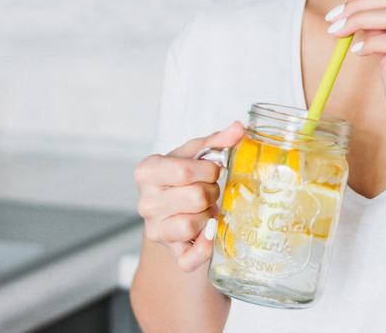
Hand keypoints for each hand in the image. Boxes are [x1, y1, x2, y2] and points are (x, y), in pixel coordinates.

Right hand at [134, 121, 243, 270]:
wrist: (174, 210)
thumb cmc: (185, 178)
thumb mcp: (195, 154)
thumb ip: (216, 140)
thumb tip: (240, 128)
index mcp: (148, 172)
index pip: (184, 172)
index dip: (209, 171)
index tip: (213, 170)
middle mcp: (146, 203)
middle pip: (195, 198)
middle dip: (212, 192)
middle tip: (211, 191)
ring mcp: (156, 230)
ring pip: (193, 224)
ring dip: (210, 215)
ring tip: (208, 208)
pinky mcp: (170, 251)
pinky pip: (189, 258)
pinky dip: (205, 248)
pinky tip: (211, 234)